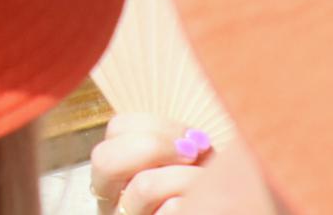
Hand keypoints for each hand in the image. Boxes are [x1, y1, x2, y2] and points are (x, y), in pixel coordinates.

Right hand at [90, 112, 276, 214]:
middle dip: (154, 147)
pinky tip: (199, 204)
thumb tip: (194, 132)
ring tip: (205, 185)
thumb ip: (178, 138)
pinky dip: (188, 204)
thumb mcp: (191, 154)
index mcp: (121, 166)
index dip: (154, 126)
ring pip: (142, 187)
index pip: (116, 129)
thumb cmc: (210, 184)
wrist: (227, 205)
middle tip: (191, 152)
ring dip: (184, 179)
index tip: (191, 136)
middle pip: (105, 158)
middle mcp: (114, 195)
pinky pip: (167, 212)